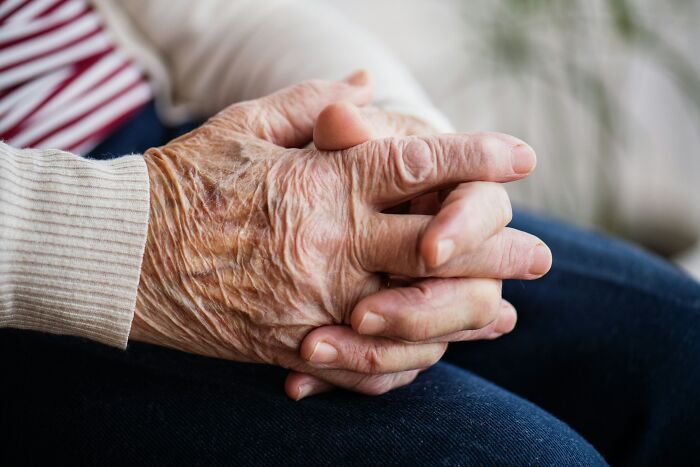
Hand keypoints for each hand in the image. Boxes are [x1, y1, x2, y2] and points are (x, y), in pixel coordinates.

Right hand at [131, 74, 548, 395]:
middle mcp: (329, 245)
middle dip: (497, 247)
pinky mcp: (292, 343)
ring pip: (415, 315)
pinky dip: (410, 357)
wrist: (122, 253)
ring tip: (503, 310)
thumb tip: (370, 88)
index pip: (418, 166)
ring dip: (468, 311)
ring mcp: (314, 302)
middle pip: (436, 247)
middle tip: (541, 256)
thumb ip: (316, 105)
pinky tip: (437, 348)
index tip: (523, 158)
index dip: (478, 158)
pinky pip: (365, 362)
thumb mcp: (247, 126)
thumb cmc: (185, 181)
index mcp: (322, 183)